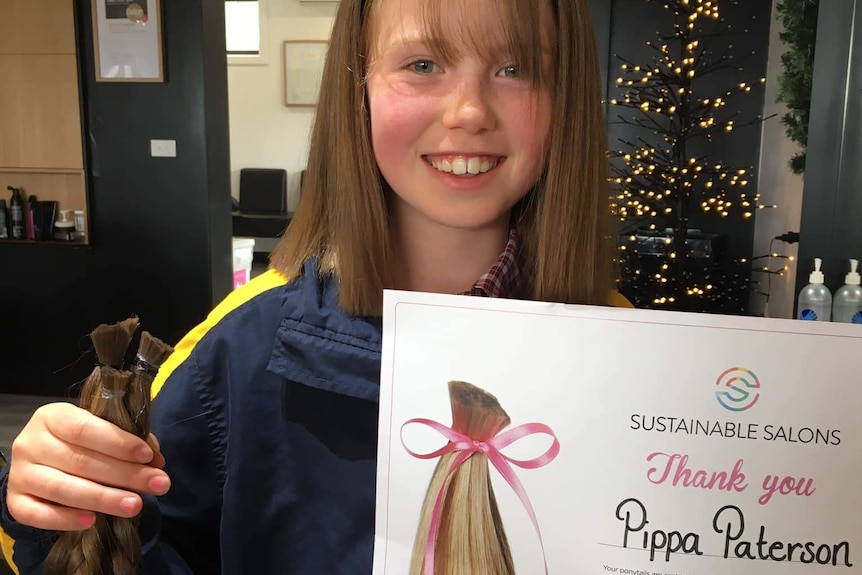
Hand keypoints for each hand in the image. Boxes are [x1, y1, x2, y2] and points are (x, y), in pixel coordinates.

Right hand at [5, 402, 170, 531]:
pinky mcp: (15, 501)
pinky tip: (92, 521)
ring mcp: (20, 474)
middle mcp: (31, 443)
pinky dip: (65, 519)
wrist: (39, 462)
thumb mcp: (100, 432)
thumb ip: (127, 442)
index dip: (118, 442)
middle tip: (158, 484)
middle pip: (80, 461)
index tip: (148, 456)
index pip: (85, 428)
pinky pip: (37, 515)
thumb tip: (156, 461)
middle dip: (125, 474)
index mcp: (52, 417)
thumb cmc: (79, 443)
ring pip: (62, 489)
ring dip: (103, 499)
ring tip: (135, 506)